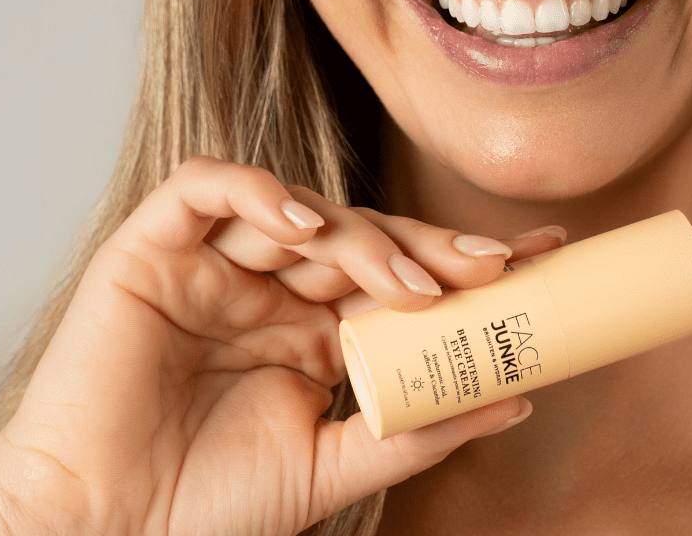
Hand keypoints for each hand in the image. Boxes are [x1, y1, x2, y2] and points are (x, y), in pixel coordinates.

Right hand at [0, 158, 553, 534]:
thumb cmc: (202, 506)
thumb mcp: (330, 464)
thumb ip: (416, 427)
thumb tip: (516, 399)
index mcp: (311, 330)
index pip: (398, 274)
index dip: (462, 259)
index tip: (537, 256)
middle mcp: (270, 286)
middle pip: (361, 234)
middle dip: (429, 245)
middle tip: (491, 263)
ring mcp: (214, 261)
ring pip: (300, 210)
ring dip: (361, 236)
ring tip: (408, 282)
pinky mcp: (153, 246)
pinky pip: (206, 188)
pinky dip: (257, 194)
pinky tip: (303, 231)